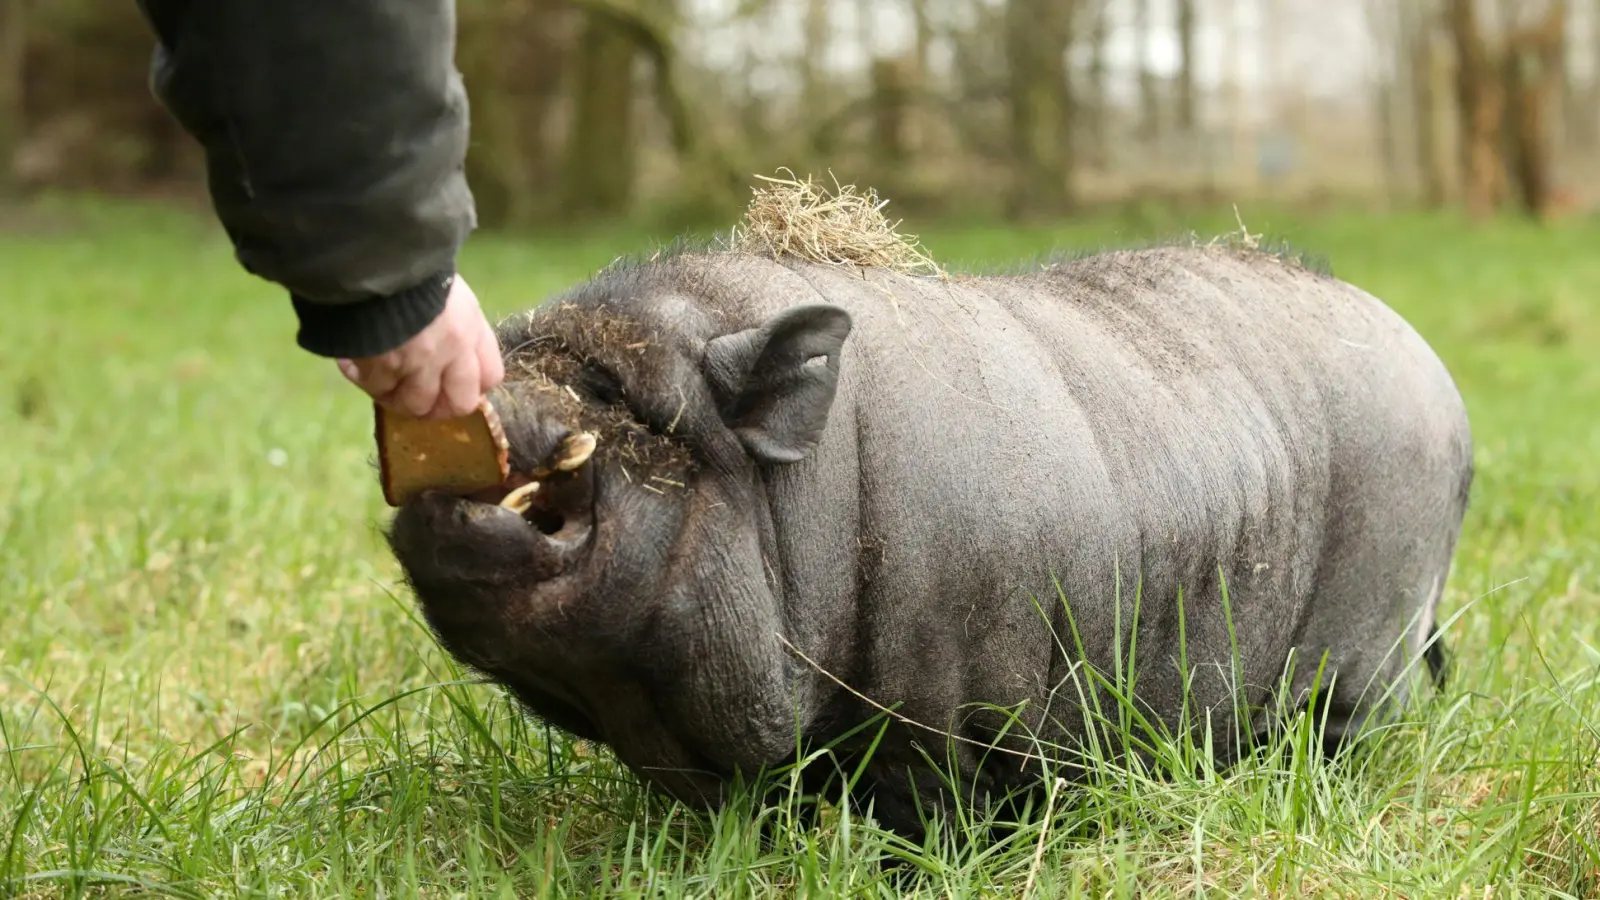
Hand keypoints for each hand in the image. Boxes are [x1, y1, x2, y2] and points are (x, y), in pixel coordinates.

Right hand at [336, 274, 505, 419]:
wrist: (372, 257)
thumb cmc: (411, 266)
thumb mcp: (450, 291)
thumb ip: (458, 325)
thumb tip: (453, 355)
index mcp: (471, 328)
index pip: (491, 377)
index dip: (473, 385)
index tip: (455, 382)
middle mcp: (451, 351)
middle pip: (459, 404)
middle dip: (440, 406)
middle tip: (420, 397)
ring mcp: (417, 362)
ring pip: (414, 404)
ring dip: (397, 397)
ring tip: (382, 381)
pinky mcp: (381, 366)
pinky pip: (375, 389)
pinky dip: (363, 381)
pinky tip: (355, 364)